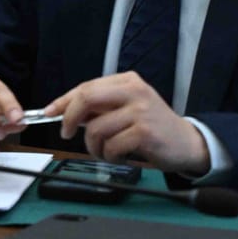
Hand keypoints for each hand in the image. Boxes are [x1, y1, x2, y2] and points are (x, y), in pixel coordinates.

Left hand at [47, 73, 210, 174]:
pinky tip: (120, 156)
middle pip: (86, 99)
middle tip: (67, 134)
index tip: (49, 113)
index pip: (86, 88)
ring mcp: (140, 111)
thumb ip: (100, 107)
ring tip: (106, 151)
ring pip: (96, 129)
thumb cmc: (153, 127)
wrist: (188, 143)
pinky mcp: (145, 132)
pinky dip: (110, 156)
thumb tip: (64, 111)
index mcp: (127, 81)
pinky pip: (111, 146)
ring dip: (94, 147)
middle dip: (70, 118)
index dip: (63, 101)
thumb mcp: (127, 108)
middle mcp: (134, 92)